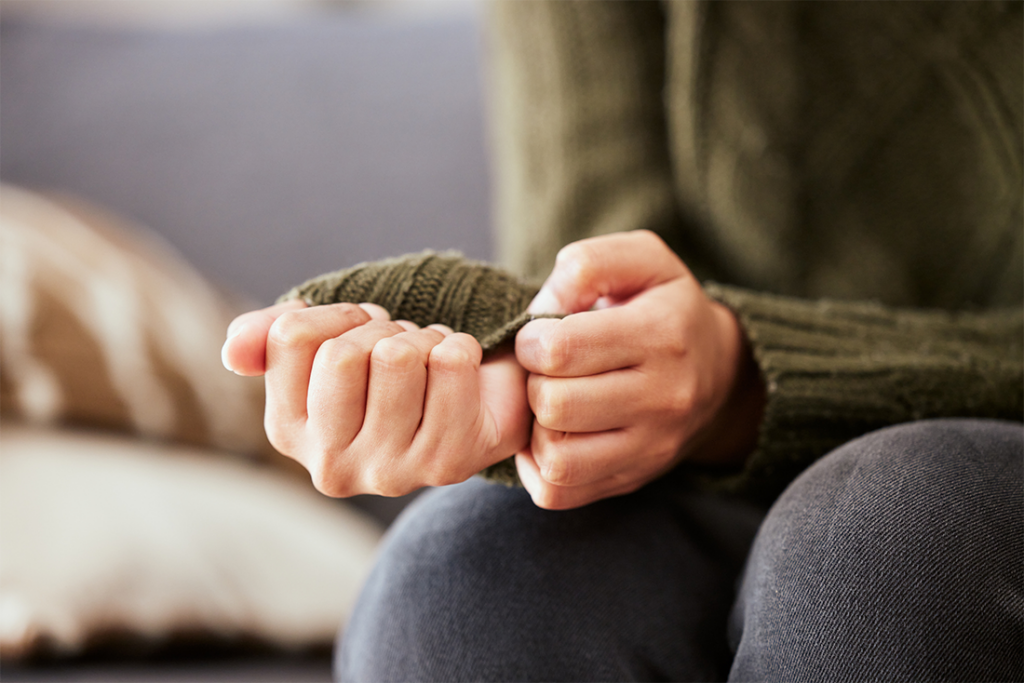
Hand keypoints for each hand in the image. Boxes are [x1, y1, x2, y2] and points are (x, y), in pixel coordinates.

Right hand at [222, 300, 530, 496]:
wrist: (478, 401)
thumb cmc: (393, 370)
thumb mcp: (326, 344)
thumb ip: (270, 336)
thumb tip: (235, 350)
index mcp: (287, 432)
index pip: (293, 336)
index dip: (340, 316)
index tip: (362, 331)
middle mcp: (329, 466)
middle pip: (343, 354)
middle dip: (381, 330)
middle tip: (401, 349)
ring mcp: (388, 473)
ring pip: (398, 356)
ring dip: (423, 339)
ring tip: (429, 362)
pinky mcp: (447, 464)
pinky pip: (451, 362)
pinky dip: (460, 347)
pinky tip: (459, 374)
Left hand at [514, 230, 763, 508]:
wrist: (720, 372)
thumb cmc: (664, 307)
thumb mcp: (641, 261)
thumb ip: (588, 265)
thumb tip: (544, 308)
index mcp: (662, 335)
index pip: (562, 349)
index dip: (531, 339)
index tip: (541, 336)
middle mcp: (664, 398)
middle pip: (554, 405)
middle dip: (533, 382)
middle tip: (545, 371)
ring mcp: (652, 447)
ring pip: (556, 457)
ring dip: (536, 428)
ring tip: (548, 403)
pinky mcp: (634, 480)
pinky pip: (559, 491)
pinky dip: (538, 467)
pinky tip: (549, 436)